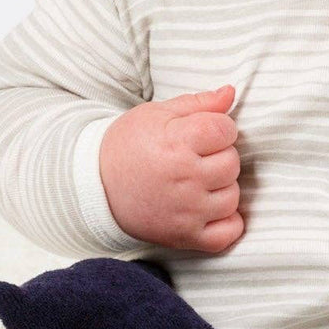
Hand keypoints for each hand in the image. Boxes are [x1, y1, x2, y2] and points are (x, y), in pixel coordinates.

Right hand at [99, 84, 243, 252]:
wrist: (95, 186)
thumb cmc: (128, 146)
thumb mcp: (157, 114)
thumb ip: (199, 103)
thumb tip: (231, 92)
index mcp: (176, 143)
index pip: (225, 130)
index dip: (220, 128)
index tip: (205, 132)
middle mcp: (184, 179)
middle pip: (232, 163)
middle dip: (220, 156)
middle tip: (198, 157)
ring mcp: (186, 211)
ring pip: (232, 196)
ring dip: (222, 187)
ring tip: (199, 181)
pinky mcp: (185, 236)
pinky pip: (229, 233)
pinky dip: (226, 221)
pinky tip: (210, 208)